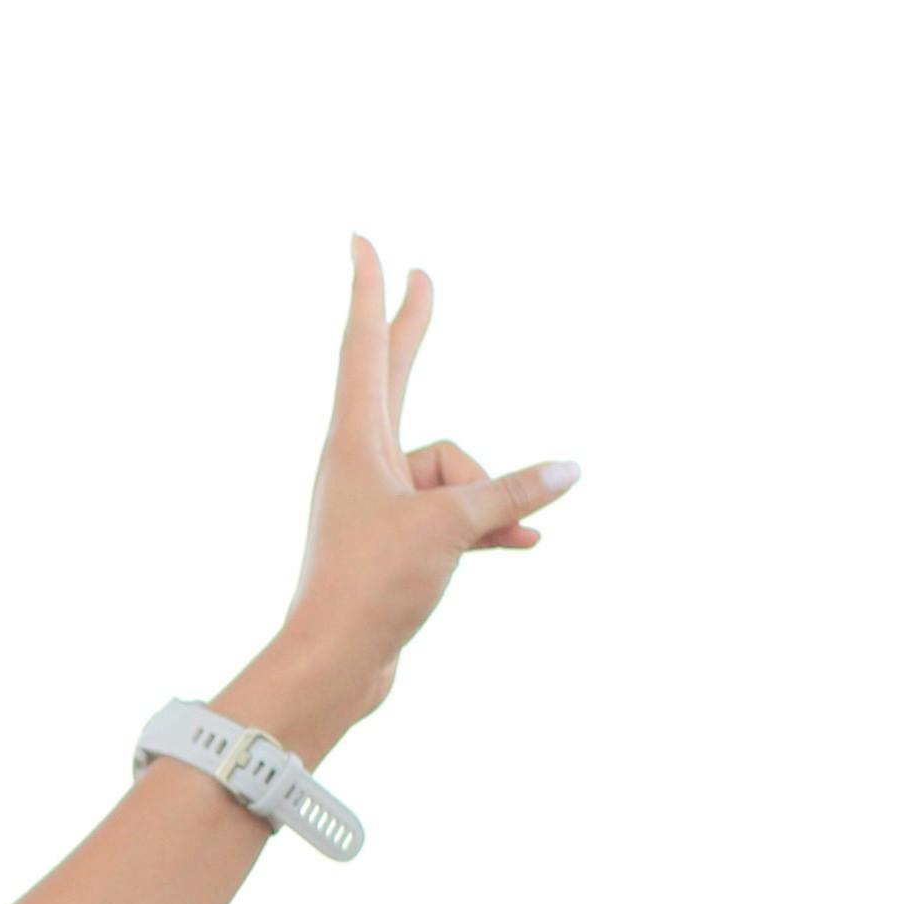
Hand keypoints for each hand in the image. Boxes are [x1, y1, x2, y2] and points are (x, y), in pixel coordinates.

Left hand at [244, 235, 575, 758]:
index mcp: (354, 441)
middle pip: (397, 376)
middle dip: (413, 329)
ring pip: (453, 472)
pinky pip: (459, 514)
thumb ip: (509, 493)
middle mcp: (360, 461)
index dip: (370, 291)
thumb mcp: (449, 526)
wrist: (335, 663)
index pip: (364, 346)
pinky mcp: (397, 540)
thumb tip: (568, 472)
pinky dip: (490, 527)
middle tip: (421, 277)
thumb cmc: (372, 586)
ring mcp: (378, 500)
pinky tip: (527, 546)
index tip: (361, 240)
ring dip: (483, 503)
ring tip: (476, 543)